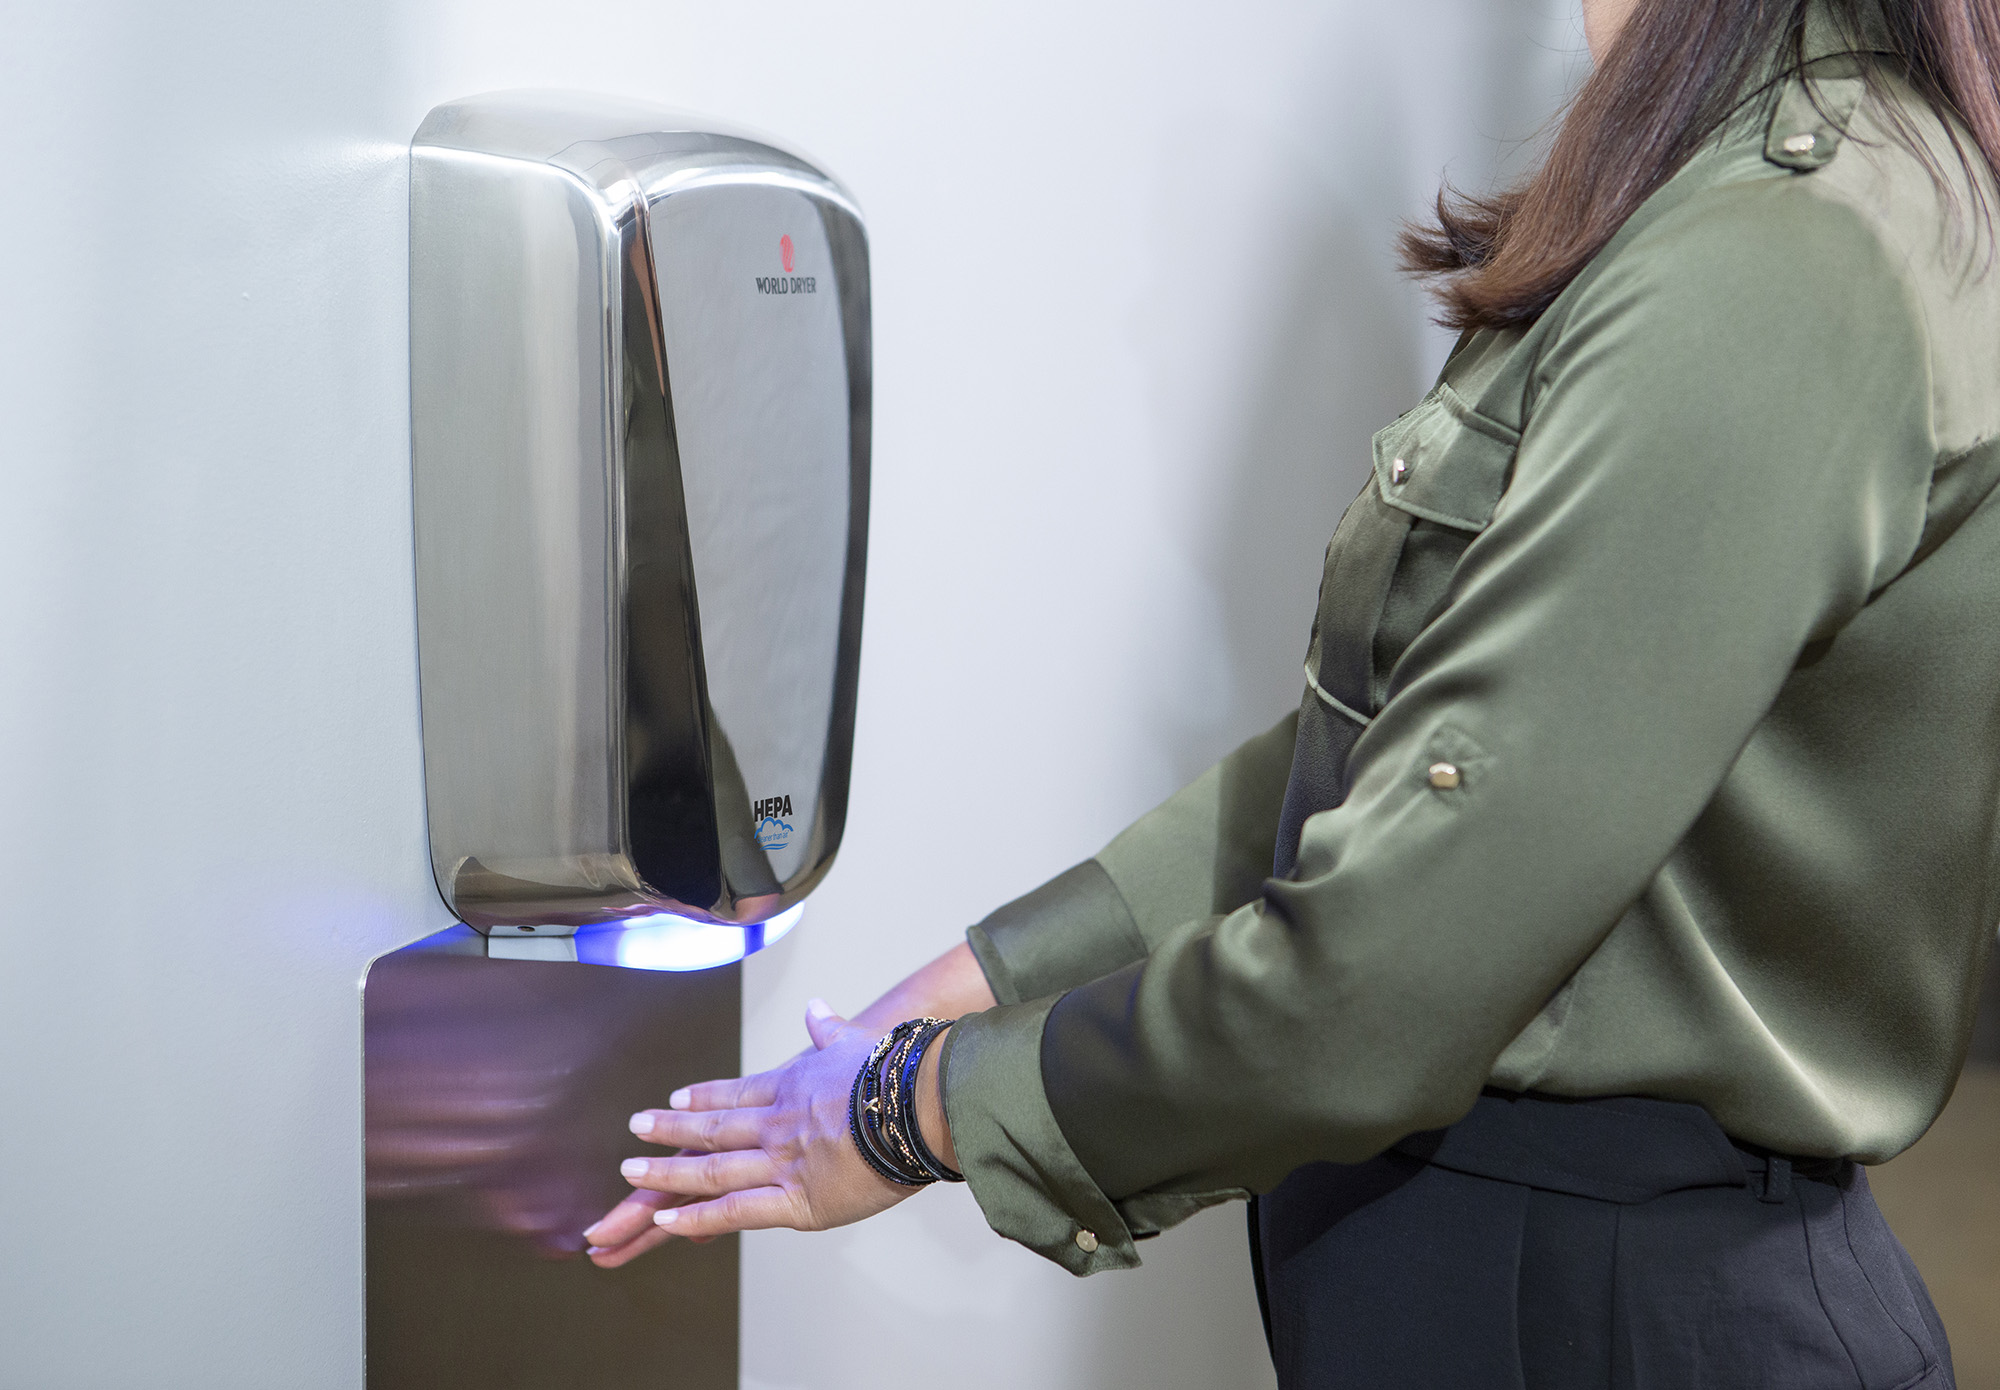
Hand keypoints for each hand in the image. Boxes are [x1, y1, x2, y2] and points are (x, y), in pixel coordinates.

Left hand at [583, 1000, 942, 1266]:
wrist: (917, 1103)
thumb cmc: (894, 1073)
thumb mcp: (854, 1042)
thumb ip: (829, 1030)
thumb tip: (817, 1008)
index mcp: (791, 1088)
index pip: (736, 1094)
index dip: (702, 1098)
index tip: (674, 1099)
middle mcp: (776, 1125)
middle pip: (710, 1130)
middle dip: (669, 1130)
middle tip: (636, 1128)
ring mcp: (781, 1163)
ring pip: (710, 1170)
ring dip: (666, 1172)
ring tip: (631, 1171)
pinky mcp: (797, 1202)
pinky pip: (735, 1211)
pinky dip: (697, 1217)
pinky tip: (666, 1222)